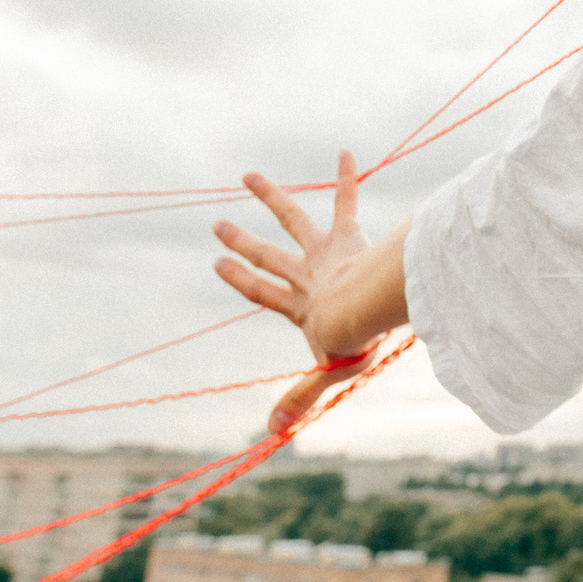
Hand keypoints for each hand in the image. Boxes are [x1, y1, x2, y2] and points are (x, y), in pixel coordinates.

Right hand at [215, 149, 376, 432]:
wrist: (365, 307)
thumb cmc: (352, 341)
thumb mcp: (328, 372)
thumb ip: (304, 397)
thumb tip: (274, 430)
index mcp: (299, 305)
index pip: (262, 292)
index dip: (240, 280)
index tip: (217, 264)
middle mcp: (305, 275)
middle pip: (268, 256)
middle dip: (242, 241)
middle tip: (218, 224)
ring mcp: (324, 253)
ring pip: (293, 220)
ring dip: (272, 198)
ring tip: (249, 175)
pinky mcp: (347, 237)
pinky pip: (347, 201)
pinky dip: (347, 177)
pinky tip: (346, 150)